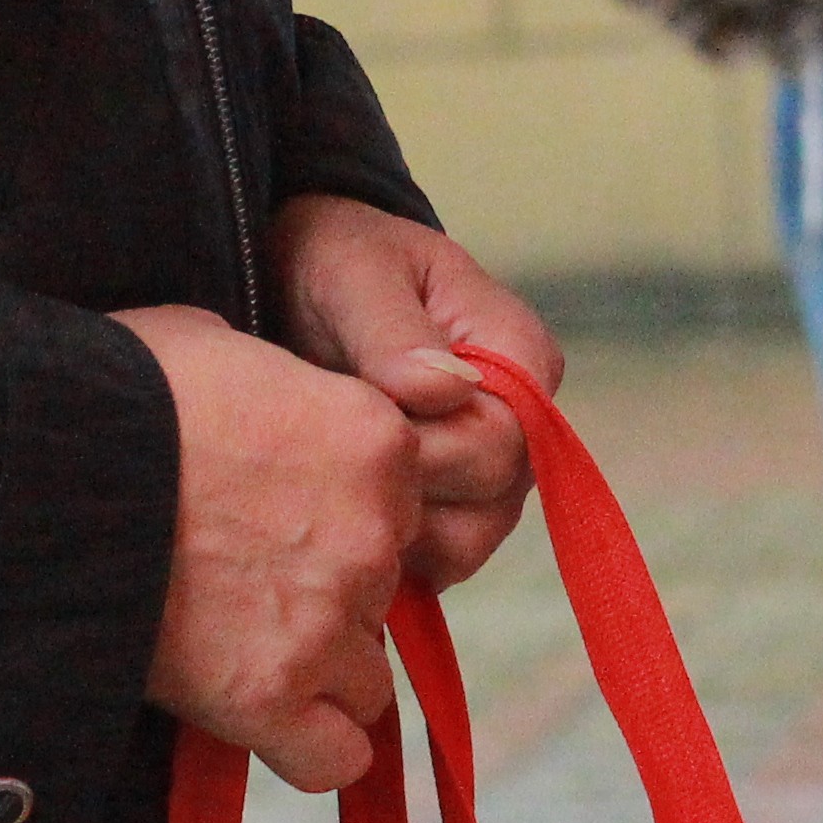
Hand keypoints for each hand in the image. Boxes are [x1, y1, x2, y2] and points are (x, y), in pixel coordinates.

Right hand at [119, 303, 420, 792]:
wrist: (43, 472)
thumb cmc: (112, 391)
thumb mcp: (216, 345)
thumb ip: (275, 386)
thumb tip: (258, 401)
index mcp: (375, 440)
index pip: (399, 507)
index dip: (338, 520)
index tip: (275, 523)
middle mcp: (375, 532)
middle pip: (381, 592)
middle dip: (324, 595)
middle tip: (239, 584)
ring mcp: (327, 618)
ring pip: (363, 676)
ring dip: (313, 670)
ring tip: (231, 648)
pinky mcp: (268, 695)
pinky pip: (334, 757)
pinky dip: (307, 749)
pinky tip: (261, 721)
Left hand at [271, 197, 562, 592]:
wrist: (301, 280)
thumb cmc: (337, 262)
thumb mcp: (354, 274)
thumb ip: (394, 334)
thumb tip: (445, 390)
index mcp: (517, 352)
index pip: (512, 434)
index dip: (436, 449)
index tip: (358, 425)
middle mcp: (522, 417)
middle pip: (494, 495)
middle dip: (405, 487)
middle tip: (329, 458)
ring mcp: (492, 467)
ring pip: (471, 540)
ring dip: (396, 530)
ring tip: (330, 487)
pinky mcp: (453, 504)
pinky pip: (438, 560)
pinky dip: (386, 553)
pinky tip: (335, 514)